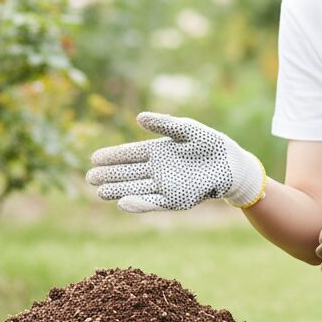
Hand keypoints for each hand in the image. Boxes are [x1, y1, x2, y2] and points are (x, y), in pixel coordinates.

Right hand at [85, 112, 265, 212]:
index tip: (94, 157)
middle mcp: (158, 170)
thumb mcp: (187, 129)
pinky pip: (154, 202)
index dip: (112, 156)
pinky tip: (123, 203)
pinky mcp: (176, 200)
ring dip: (118, 190)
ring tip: (99, 192)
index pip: (130, 154)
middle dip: (109, 175)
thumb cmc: (211, 144)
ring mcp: (165, 185)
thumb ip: (164, 123)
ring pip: (136, 189)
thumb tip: (138, 117)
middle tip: (89, 177)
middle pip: (128, 173)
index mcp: (158, 151)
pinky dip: (139, 204)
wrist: (232, 166)